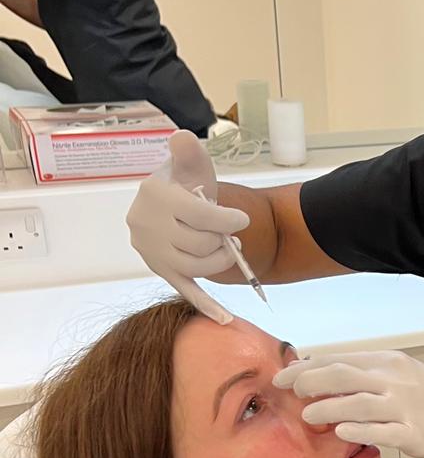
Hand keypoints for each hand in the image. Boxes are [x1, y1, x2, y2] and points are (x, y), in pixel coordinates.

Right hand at [126, 130, 249, 324]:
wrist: (174, 203)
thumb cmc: (188, 182)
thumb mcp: (190, 162)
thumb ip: (188, 150)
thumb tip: (182, 138)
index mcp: (155, 195)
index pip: (199, 215)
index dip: (227, 220)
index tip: (242, 220)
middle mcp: (145, 224)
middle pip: (198, 244)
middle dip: (222, 240)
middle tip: (231, 235)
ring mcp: (150, 251)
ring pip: (196, 267)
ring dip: (220, 261)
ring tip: (227, 248)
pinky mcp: (160, 270)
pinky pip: (184, 290)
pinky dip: (205, 305)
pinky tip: (225, 319)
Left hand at [274, 349, 423, 457]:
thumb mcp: (396, 373)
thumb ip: (362, 373)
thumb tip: (317, 373)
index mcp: (387, 361)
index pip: (338, 360)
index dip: (306, 368)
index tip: (283, 377)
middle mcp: (394, 380)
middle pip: (343, 376)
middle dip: (310, 383)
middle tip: (289, 393)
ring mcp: (405, 407)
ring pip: (358, 404)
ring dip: (328, 408)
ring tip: (307, 415)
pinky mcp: (413, 434)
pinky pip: (381, 432)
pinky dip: (358, 430)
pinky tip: (341, 432)